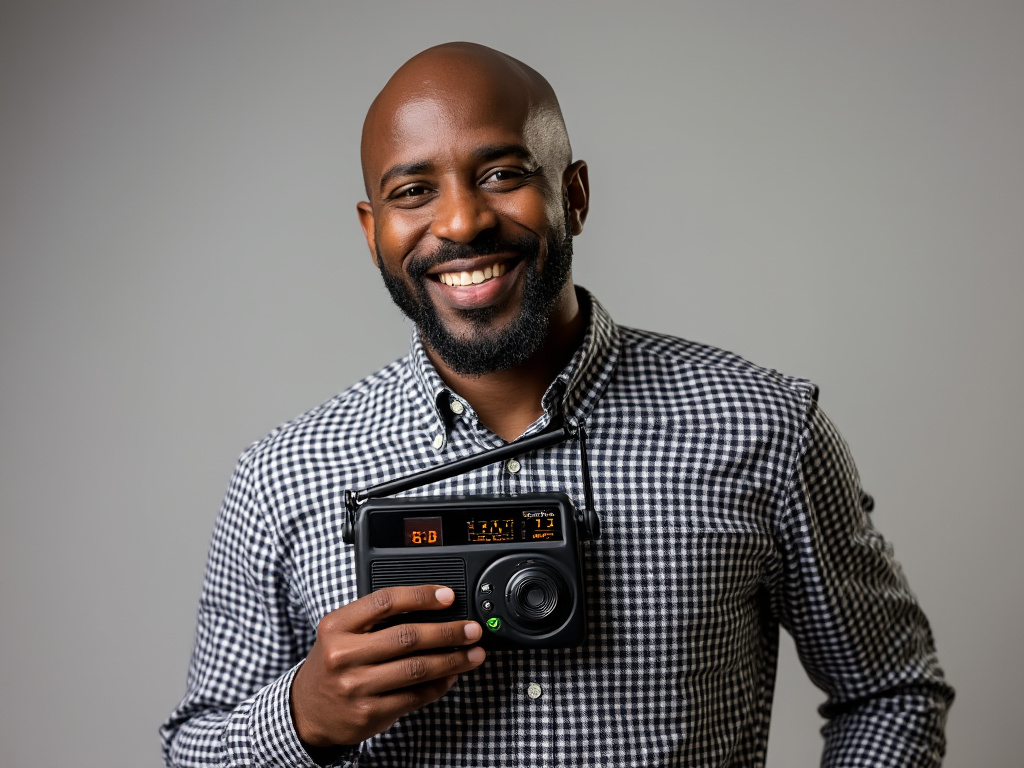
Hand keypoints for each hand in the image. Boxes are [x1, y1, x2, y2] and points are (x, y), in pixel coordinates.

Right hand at [290, 585, 484, 746]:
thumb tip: (434, 612)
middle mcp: (343, 655)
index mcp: (336, 626)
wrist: (306, 711)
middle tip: (472, 630)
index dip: (421, 596)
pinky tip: (451, 676)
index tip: (448, 597)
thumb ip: (376, 620)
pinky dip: (439, 685)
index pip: (385, 602)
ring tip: (473, 654)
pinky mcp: (370, 713)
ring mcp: (356, 686)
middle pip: (407, 637)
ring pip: (416, 669)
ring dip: (452, 660)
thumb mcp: (341, 633)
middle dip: (448, 632)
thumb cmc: (333, 664)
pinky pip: (415, 696)